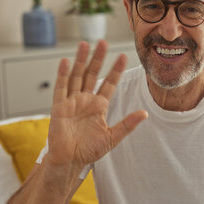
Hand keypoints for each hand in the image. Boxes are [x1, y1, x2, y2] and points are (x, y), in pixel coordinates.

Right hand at [44, 40, 147, 170]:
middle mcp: (85, 100)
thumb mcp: (112, 137)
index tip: (123, 57)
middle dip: (98, 59)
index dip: (115, 70)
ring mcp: (72, 102)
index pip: (109, 83)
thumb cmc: (89, 151)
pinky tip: (65, 61)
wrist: (70, 161)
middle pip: (92, 74)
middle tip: (103, 42)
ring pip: (76, 76)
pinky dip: (62, 74)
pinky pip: (60, 88)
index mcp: (99, 106)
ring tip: (85, 44)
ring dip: (81, 60)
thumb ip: (128, 124)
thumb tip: (145, 113)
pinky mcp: (59, 107)